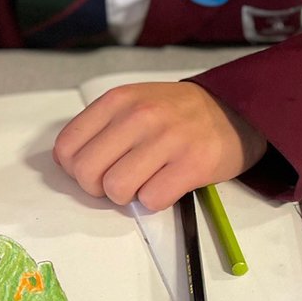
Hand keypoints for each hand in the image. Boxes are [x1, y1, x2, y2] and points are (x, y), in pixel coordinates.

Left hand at [53, 81, 266, 210]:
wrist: (234, 111)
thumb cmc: (176, 113)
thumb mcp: (133, 103)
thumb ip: (101, 127)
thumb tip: (70, 164)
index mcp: (118, 100)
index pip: (67, 147)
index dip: (74, 169)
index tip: (94, 170)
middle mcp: (138, 116)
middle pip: (86, 172)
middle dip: (97, 187)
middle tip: (117, 182)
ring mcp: (166, 139)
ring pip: (116, 189)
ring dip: (127, 196)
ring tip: (144, 182)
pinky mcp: (192, 165)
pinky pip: (151, 200)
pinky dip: (155, 200)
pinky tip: (167, 184)